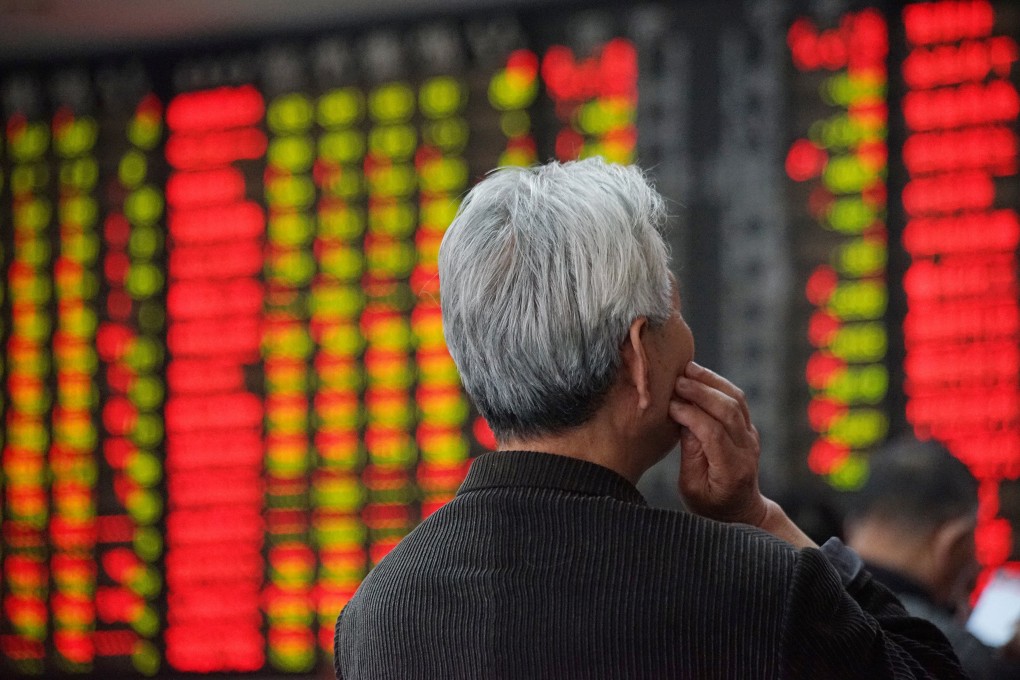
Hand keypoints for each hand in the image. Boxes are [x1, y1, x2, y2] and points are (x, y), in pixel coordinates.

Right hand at [669, 362, 767, 525]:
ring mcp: (751, 436)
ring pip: (736, 399)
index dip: (690, 415)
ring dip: (711, 381)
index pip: (713, 432)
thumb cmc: (709, 504)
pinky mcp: (748, 427)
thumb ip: (690, 454)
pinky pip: (737, 400)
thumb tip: (682, 419)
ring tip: (687, 370)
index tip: (669, 405)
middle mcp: (747, 449)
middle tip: (677, 381)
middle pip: (729, 410)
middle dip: (702, 391)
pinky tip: (699, 377)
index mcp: (731, 470)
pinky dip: (718, 384)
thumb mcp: (691, 487)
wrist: (739, 509)